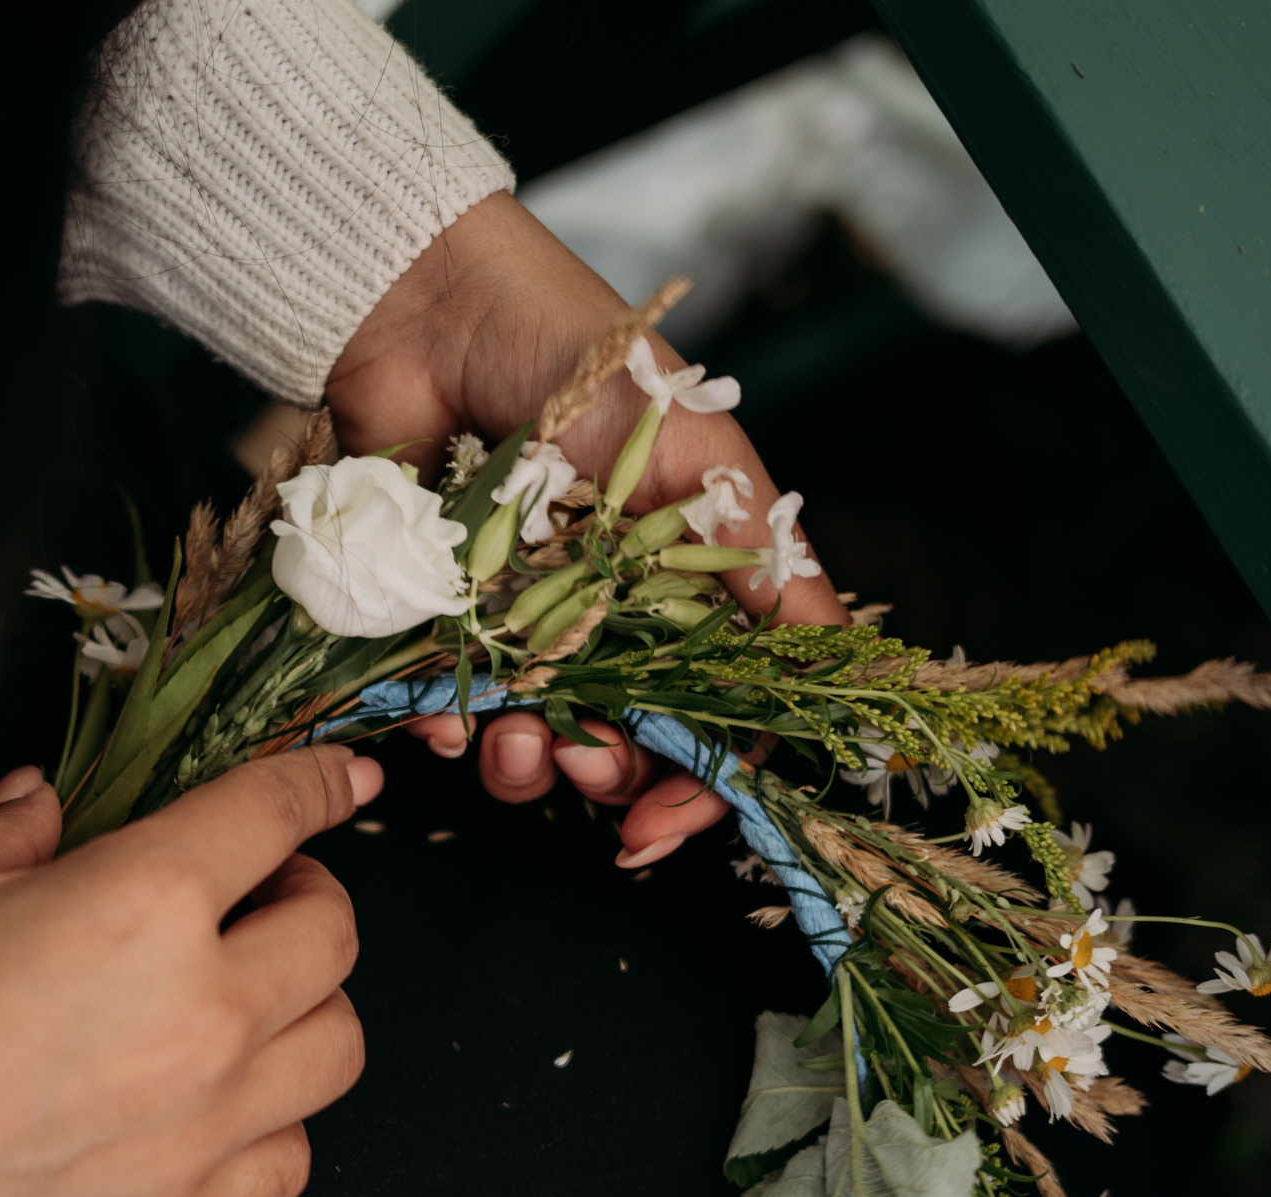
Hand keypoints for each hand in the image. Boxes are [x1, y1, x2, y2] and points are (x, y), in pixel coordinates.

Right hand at [0, 749, 378, 1196]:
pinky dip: (273, 1122)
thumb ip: (3, 836)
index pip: (271, 816)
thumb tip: (41, 802)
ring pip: (337, 1048)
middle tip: (255, 895)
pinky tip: (218, 1105)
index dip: (316, 785)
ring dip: (306, 1007)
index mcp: (140, 905)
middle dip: (305, 895)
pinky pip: (290, 1159)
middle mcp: (202, 1013)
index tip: (340, 779)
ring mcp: (205, 1126)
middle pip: (333, 935)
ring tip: (248, 998)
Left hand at [326, 193, 844, 863]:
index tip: (676, 820)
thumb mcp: (699, 456)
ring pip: (530, 737)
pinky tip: (438, 718)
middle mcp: (605, 611)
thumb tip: (838, 661)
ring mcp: (516, 614)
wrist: (431, 302)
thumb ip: (765, 558)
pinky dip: (441, 722)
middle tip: (588, 771)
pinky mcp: (433, 607)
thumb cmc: (582, 356)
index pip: (714, 713)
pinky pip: (439, 697)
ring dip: (524, 768)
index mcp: (683, 583)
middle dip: (610, 781)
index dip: (704, 780)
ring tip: (508, 747)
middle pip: (624, 744)